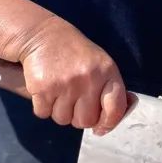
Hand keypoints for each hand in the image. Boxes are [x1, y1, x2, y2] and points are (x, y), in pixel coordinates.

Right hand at [16, 17, 127, 131]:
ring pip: (63, 120)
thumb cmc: (75, 54)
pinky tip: (46, 89)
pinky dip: (42, 106)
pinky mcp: (43, 88)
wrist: (43, 35)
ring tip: (59, 91)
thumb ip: (110, 89)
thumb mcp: (100, 64)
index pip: (115, 109)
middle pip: (85, 121)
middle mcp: (88, 79)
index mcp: (107, 72)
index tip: (100, 127)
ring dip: (59, 111)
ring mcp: (65, 84)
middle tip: (73, 99)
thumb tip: (119, 115)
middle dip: (78, 116)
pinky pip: (44, 113)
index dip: (108, 123)